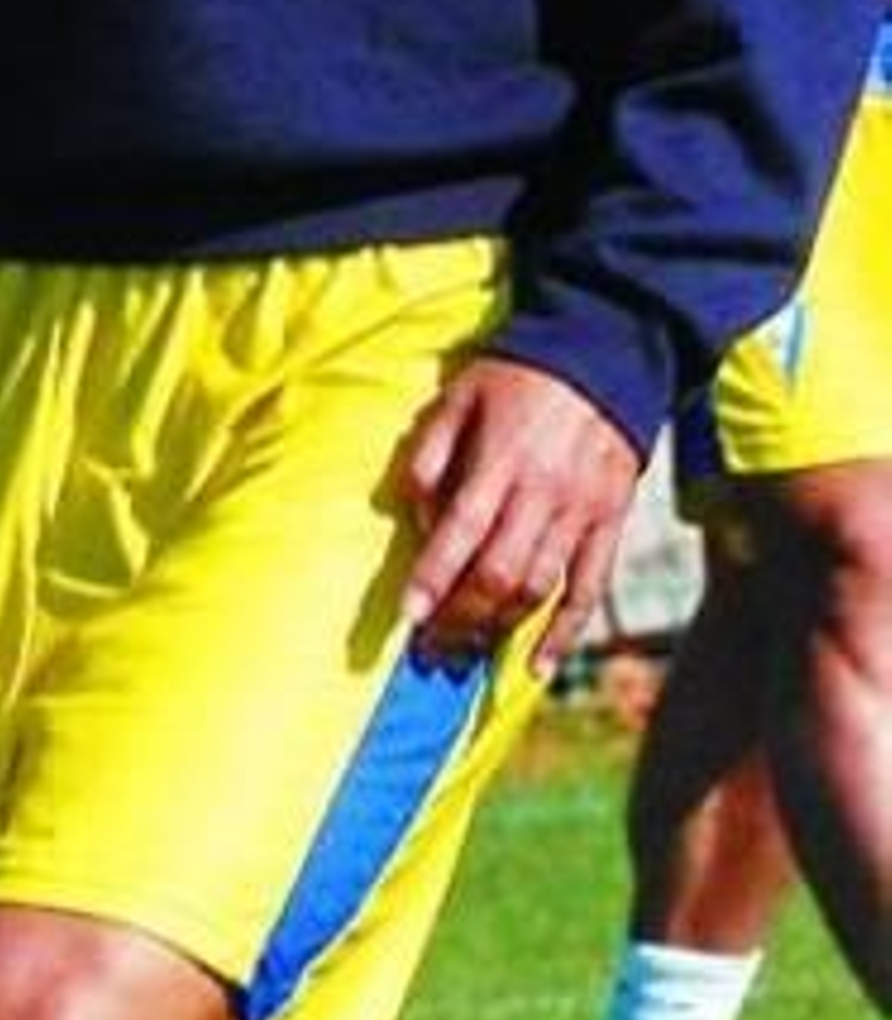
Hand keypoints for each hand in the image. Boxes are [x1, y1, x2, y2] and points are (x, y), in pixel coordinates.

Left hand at [396, 355, 638, 676]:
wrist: (607, 352)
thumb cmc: (520, 377)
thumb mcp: (459, 398)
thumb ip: (429, 454)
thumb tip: (416, 514)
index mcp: (501, 462)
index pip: (462, 533)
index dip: (434, 580)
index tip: (410, 617)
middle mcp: (543, 495)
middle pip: (498, 575)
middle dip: (461, 618)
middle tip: (432, 646)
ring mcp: (581, 513)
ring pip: (538, 590)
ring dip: (499, 629)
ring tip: (467, 650)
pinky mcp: (610, 523)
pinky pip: (589, 591)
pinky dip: (563, 634)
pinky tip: (537, 667)